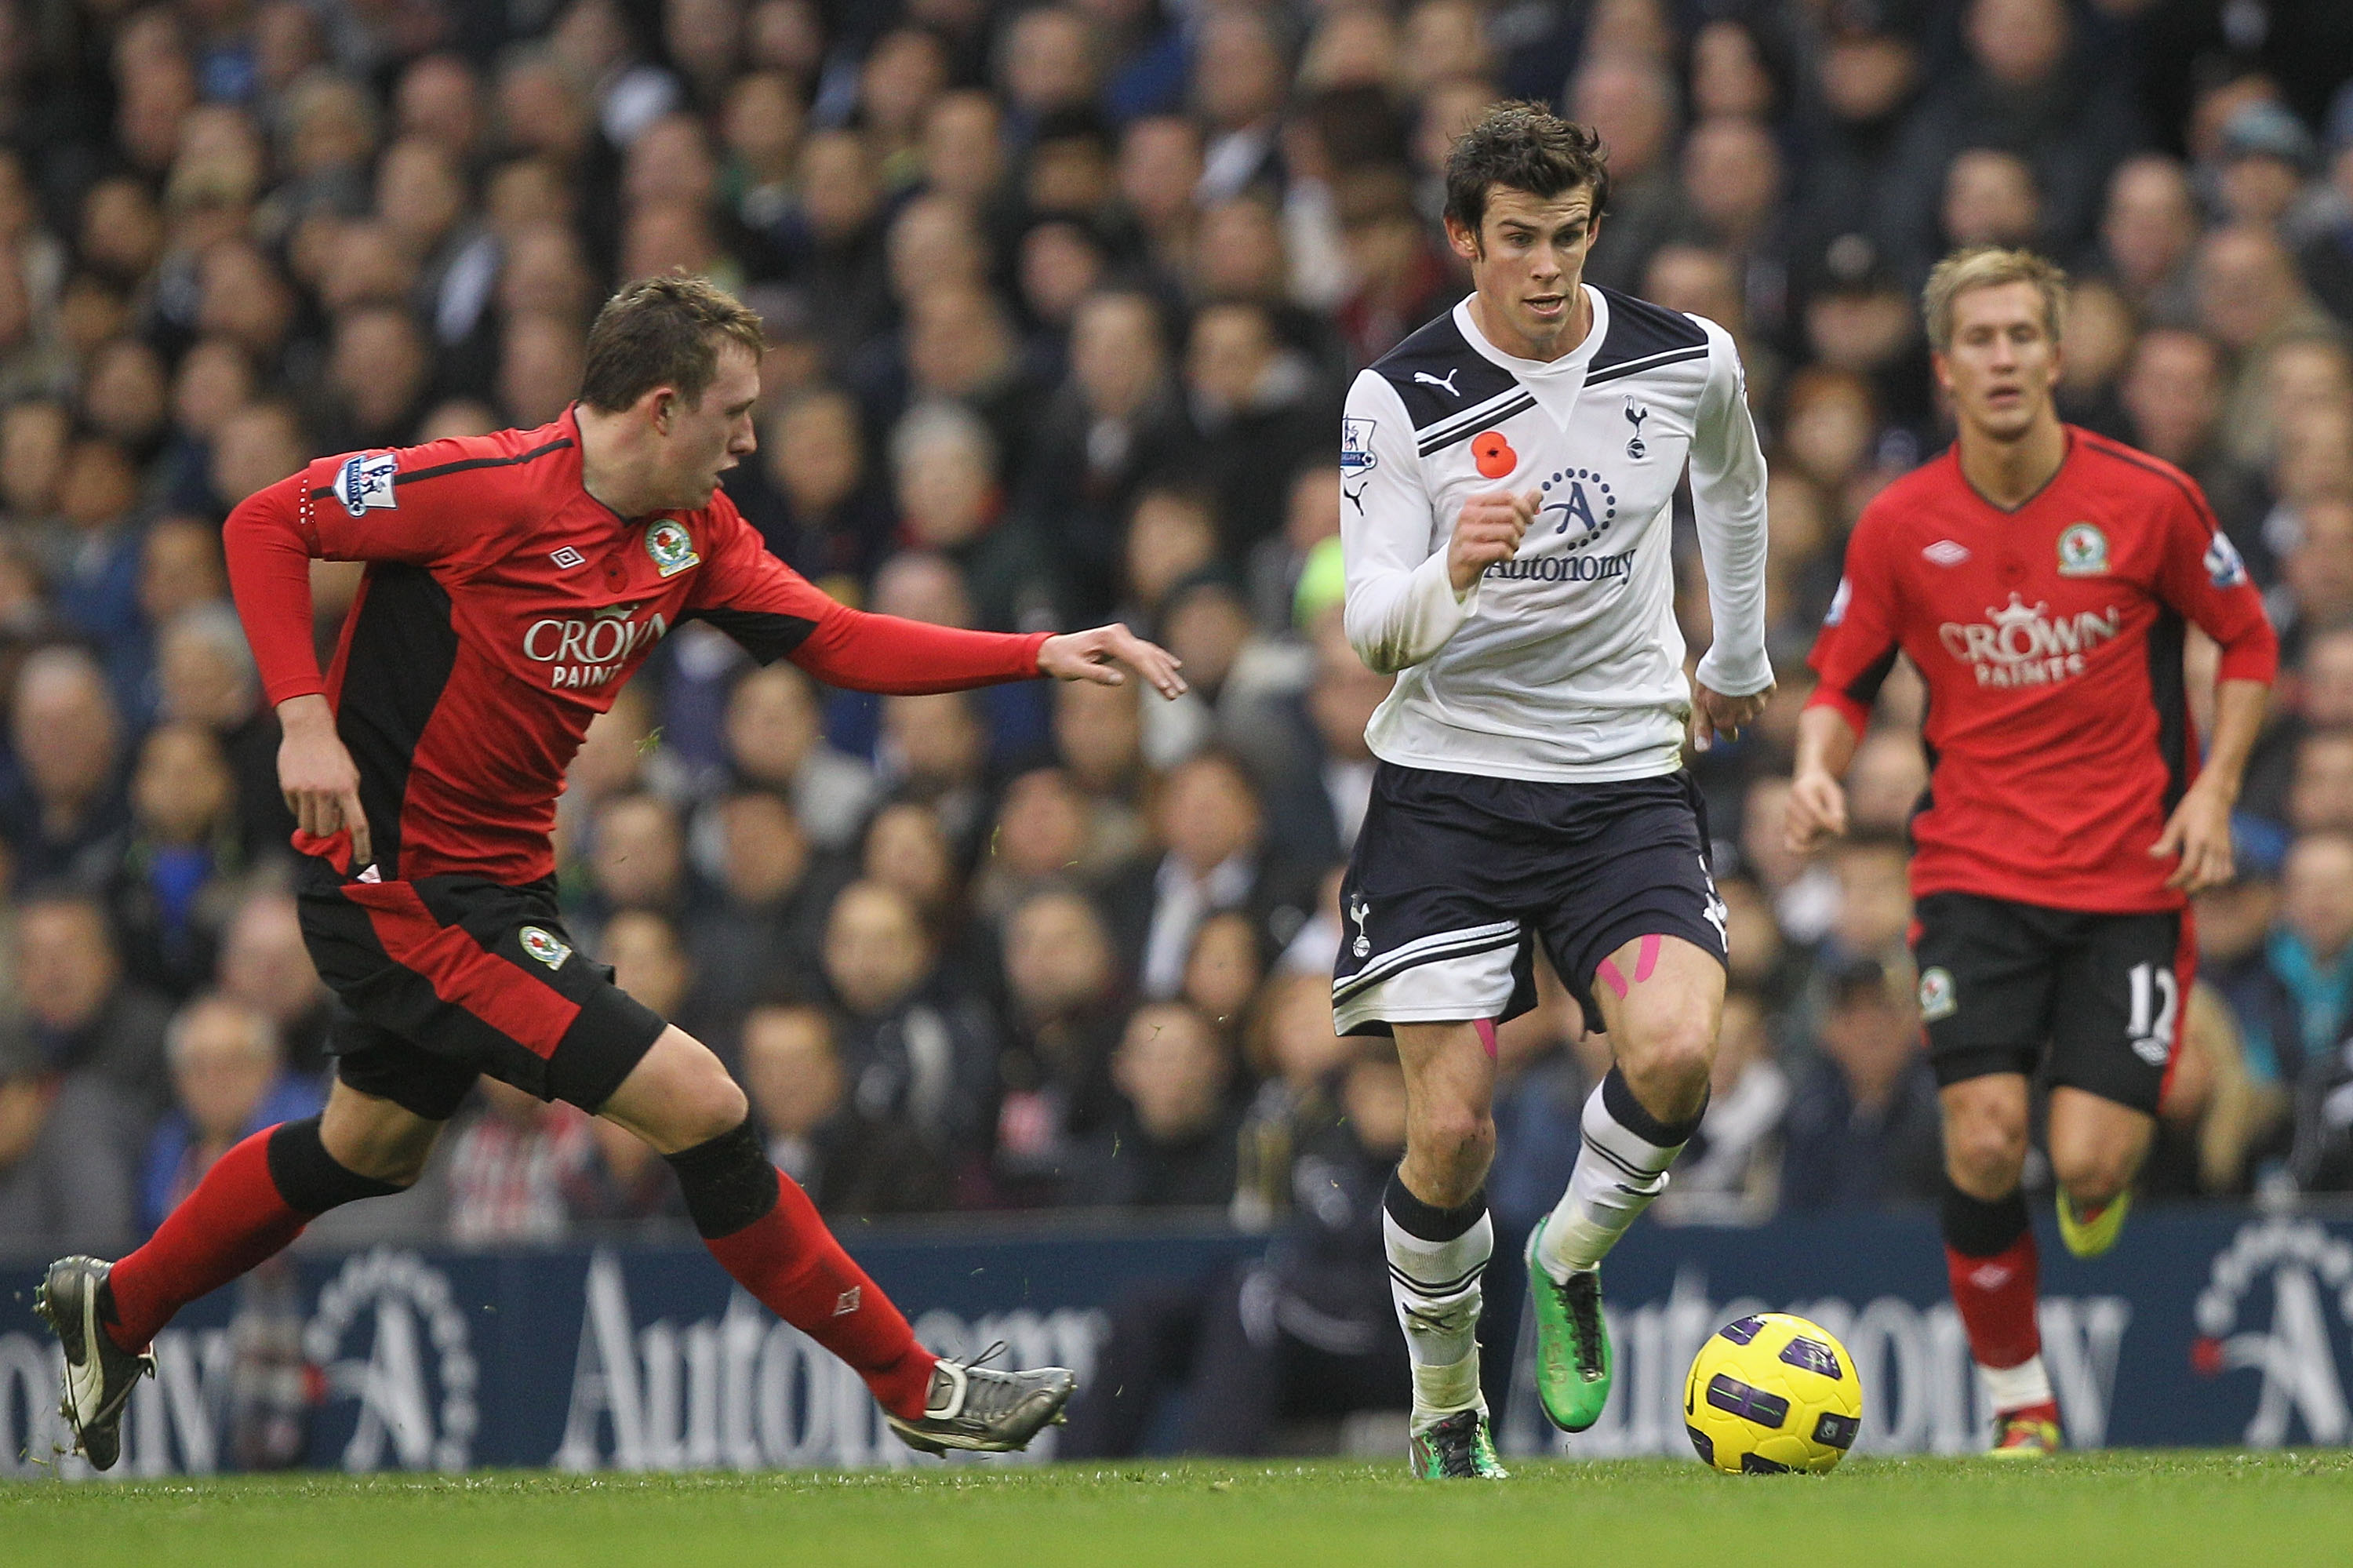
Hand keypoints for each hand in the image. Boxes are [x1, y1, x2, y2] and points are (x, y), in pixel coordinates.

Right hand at [277, 694, 371, 866]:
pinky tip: (303, 790)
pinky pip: (295, 812)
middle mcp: (327, 792)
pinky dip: (300, 809)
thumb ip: (349, 802)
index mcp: (347, 789)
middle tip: (328, 815)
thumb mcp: (351, 776)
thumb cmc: (334, 756)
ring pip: (309, 827)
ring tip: (316, 803)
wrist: (308, 732)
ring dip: (313, 823)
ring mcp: (305, 791)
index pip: (358, 824)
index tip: (362, 861)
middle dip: (328, 830)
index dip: (361, 846)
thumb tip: (343, 829)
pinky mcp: (289, 789)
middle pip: (327, 831)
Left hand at [1038, 624, 1187, 698]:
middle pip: (1148, 655)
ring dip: (1166, 670)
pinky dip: (1160, 660)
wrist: (1053, 650)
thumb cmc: (1062, 661)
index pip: (1138, 657)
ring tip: (1180, 689)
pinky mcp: (1122, 641)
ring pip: (1150, 653)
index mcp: (1110, 638)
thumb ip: (1096, 674)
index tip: (1166, 689)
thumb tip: (1121, 681)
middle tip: (1178, 694)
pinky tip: (1174, 666)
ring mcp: (1122, 636)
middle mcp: (1119, 633)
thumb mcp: (1074, 670)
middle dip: (1164, 675)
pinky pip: (1145, 651)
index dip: (1154, 674)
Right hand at [1447, 488, 1537, 592]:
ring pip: (1507, 531)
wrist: (1456, 568)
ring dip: (1515, 542)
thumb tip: (1536, 492)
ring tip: (1510, 547)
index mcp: (1474, 503)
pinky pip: (1500, 548)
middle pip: (1510, 513)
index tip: (1529, 518)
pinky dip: (1508, 554)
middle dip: (1521, 527)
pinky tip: (1504, 556)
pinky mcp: (1468, 552)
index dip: (1524, 507)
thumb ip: (1517, 507)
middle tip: (1518, 536)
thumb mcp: (1496, 522)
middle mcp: (1468, 515)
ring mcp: (1466, 533)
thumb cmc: (1477, 542)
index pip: (1507, 497)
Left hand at [1692, 681, 1771, 751]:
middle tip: (1726, 691)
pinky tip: (1748, 675)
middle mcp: (1744, 718)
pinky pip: (1763, 692)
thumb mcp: (1701, 702)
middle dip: (1735, 710)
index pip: (1729, 735)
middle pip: (1741, 720)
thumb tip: (1703, 749)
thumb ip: (1703, 727)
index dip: (1723, 723)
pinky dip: (1757, 686)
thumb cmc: (1713, 677)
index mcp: (1725, 722)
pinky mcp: (1769, 691)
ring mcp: (1759, 704)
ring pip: (1754, 707)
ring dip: (1747, 698)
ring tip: (1736, 681)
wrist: (1734, 655)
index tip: (1720, 712)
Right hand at [1784, 767, 1848, 853]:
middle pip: (1810, 826)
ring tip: (1824, 828)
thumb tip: (1839, 831)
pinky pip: (1791, 847)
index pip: (1815, 812)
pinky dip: (1803, 849)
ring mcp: (1786, 818)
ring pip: (1804, 837)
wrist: (1809, 784)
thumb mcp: (1835, 794)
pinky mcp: (1787, 830)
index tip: (1841, 820)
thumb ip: (1837, 810)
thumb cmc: (1825, 790)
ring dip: (1817, 836)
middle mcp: (1789, 804)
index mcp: (1800, 790)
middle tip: (1832, 821)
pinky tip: (1815, 846)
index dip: (1830, 820)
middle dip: (1825, 827)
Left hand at [2151, 779, 2234, 892]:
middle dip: (2190, 887)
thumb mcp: (2175, 823)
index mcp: (2198, 841)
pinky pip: (2228, 871)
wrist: (2215, 797)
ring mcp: (2224, 849)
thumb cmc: (2191, 808)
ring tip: (2190, 884)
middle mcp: (2214, 847)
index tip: (2166, 884)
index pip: (2188, 869)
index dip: (2176, 880)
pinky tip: (2206, 877)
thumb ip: (2166, 843)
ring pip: (2219, 878)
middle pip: (2206, 878)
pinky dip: (2218, 879)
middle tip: (2178, 887)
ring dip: (2205, 886)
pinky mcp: (2230, 850)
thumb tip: (2151, 855)